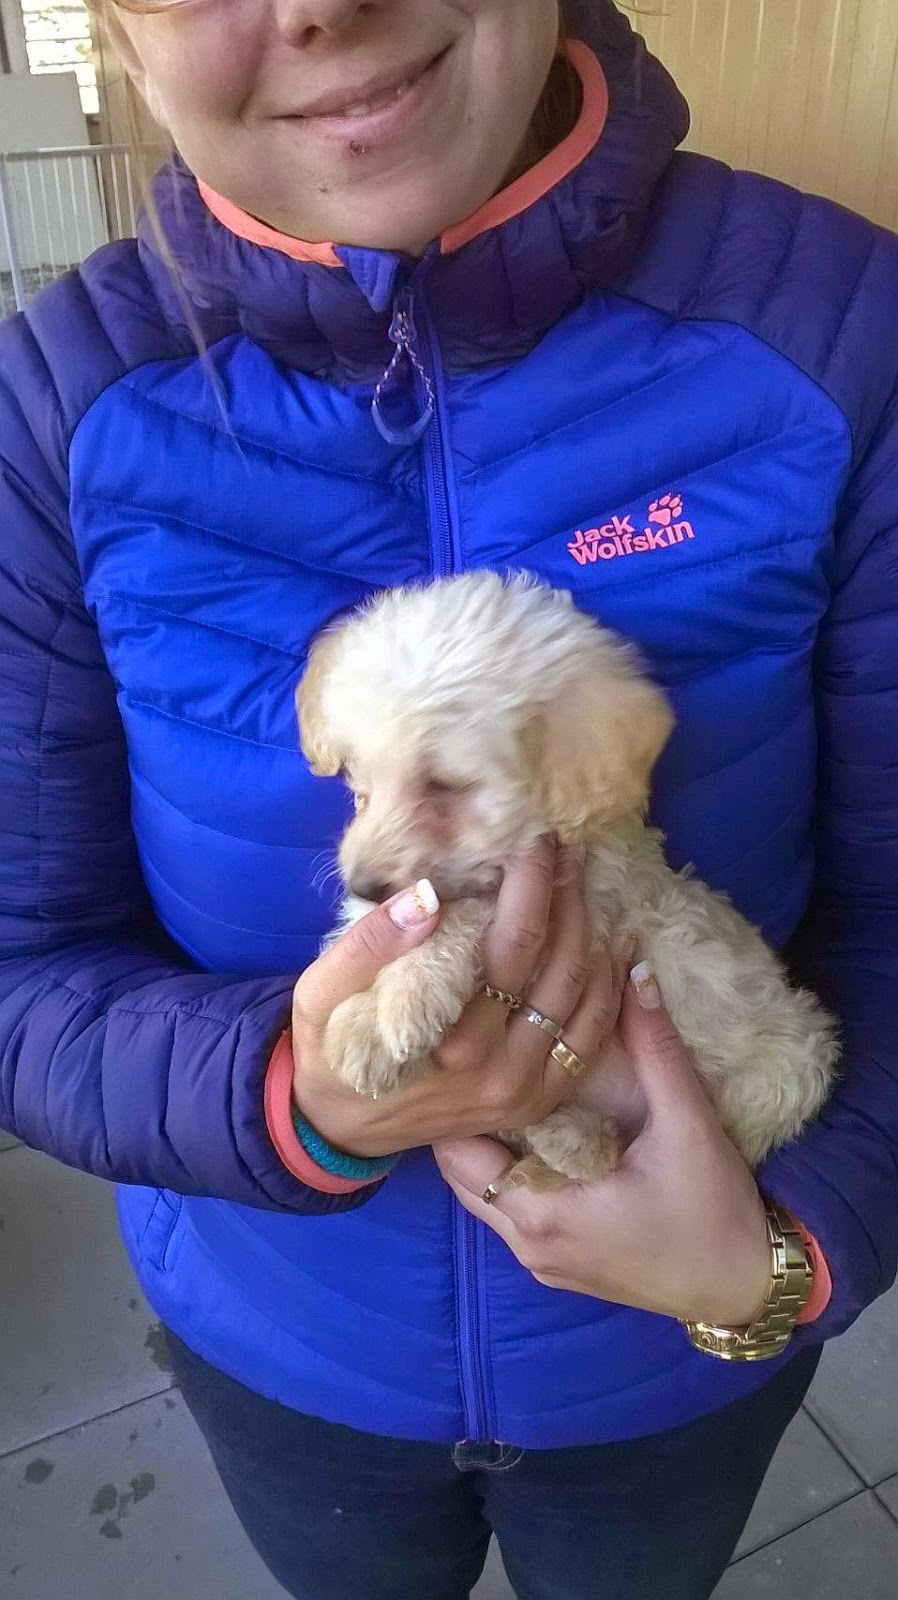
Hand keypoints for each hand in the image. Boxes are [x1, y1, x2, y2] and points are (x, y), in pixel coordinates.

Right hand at [290, 840, 627, 1159]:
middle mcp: (500, 1069)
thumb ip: (368, 944)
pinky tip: (614, 944)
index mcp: (451, 1042)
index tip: (536, 839)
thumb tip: (427, 894)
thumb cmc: (329, 1050)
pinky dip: (609, 989)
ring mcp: (525, 1090)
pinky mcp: (536, 1101)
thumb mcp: (320, 994)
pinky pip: (591, 1040)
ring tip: (587, 882)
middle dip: (569, 898)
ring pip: (585, 1001)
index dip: (532, 886)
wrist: (338, 1126)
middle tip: (569, 849)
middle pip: (560, 967)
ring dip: (595, 935)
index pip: (513, 946)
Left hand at [433, 970, 772, 1327]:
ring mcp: (542, 1261)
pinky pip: (511, 1212)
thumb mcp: (687, 1123)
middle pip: (460, 1172)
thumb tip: (634, 973)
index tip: (471, 1046)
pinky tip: (537, 1132)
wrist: (750, 1287)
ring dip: (488, 1146)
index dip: (459, 1097)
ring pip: (482, 1194)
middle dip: (466, 1117)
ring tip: (507, 1086)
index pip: (456, 1151)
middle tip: (485, 1056)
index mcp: (543, 1213)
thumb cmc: (716, 1214)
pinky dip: (510, 1172)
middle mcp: (528, 1244)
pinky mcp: (561, 1265)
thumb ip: (654, 1048)